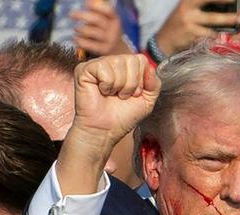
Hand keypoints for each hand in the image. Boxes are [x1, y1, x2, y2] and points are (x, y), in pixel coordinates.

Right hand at [57, 54, 159, 194]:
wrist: (105, 131)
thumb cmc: (123, 117)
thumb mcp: (147, 101)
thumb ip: (154, 83)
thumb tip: (150, 67)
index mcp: (126, 67)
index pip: (141, 59)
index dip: (141, 80)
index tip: (134, 94)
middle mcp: (112, 62)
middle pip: (131, 59)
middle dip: (131, 83)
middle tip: (122, 96)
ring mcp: (97, 64)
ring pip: (118, 63)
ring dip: (119, 86)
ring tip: (112, 95)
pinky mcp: (84, 69)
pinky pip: (104, 68)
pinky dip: (107, 85)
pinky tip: (102, 92)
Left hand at [71, 0, 132, 55]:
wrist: (118, 52)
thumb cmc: (106, 32)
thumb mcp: (106, 21)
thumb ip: (97, 12)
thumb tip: (88, 2)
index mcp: (115, 20)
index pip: (108, 11)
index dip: (97, 6)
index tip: (86, 4)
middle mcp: (114, 30)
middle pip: (97, 20)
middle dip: (82, 15)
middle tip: (71, 14)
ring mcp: (110, 41)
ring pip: (92, 32)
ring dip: (81, 29)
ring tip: (76, 29)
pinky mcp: (104, 50)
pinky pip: (90, 45)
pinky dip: (80, 41)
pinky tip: (75, 38)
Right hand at [155, 0, 238, 55]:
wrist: (164, 40)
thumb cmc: (180, 23)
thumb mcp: (187, 9)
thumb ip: (201, 6)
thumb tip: (225, 6)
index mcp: (189, 0)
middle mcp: (188, 8)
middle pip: (211, 2)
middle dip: (226, 4)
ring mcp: (189, 21)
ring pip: (213, 21)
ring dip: (227, 21)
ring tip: (239, 22)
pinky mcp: (191, 34)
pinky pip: (209, 35)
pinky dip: (219, 35)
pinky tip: (228, 36)